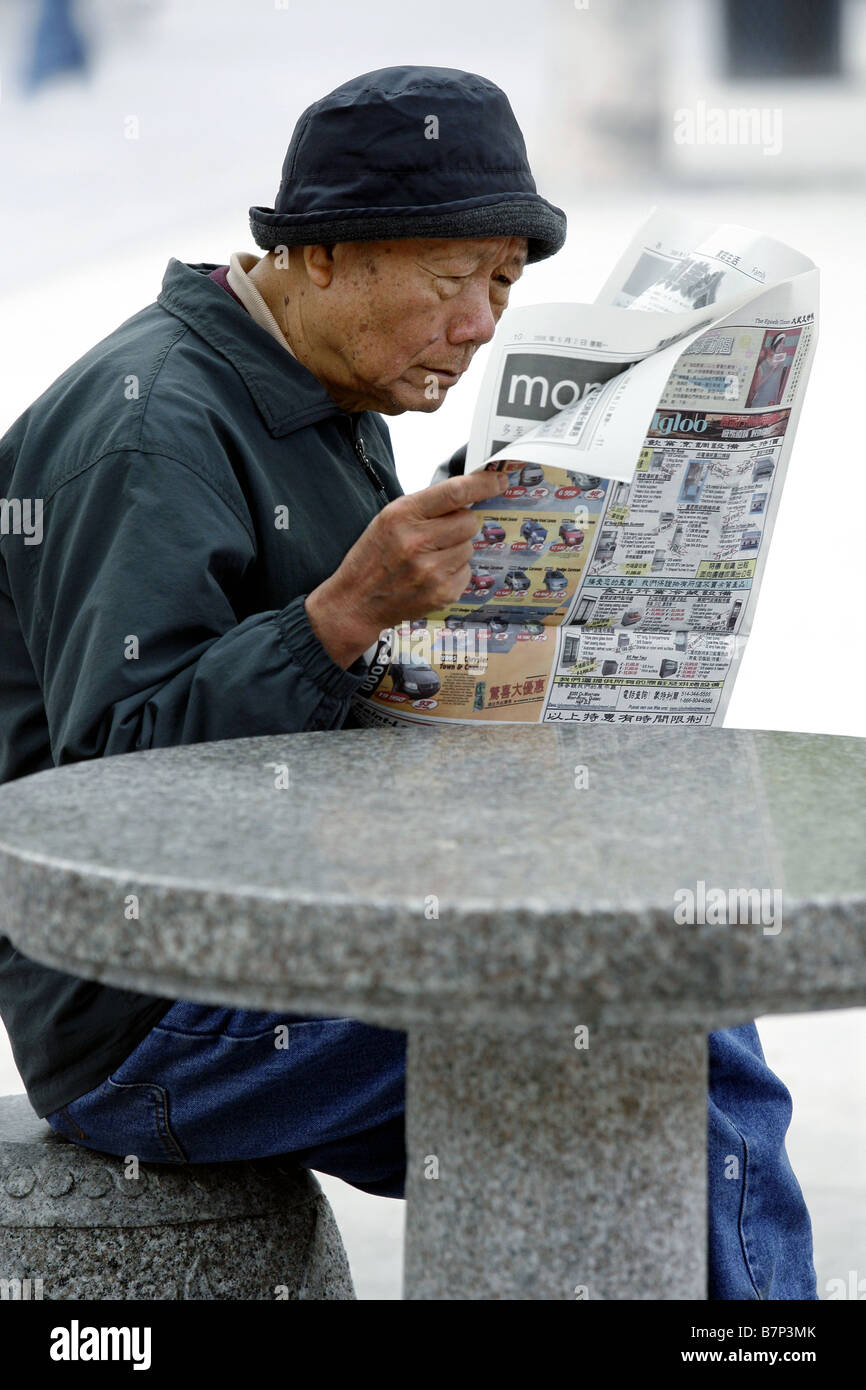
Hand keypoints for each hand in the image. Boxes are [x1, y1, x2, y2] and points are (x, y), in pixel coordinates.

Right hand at [305, 468, 509, 667]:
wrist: (356, 602)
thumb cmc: (373, 556)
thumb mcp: (388, 519)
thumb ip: (425, 507)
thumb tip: (468, 496)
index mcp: (402, 515)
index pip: (455, 493)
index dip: (483, 484)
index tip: (500, 479)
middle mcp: (417, 542)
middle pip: (469, 522)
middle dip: (460, 524)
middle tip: (438, 534)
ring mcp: (431, 571)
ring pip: (469, 547)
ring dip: (456, 549)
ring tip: (428, 558)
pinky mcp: (441, 593)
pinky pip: (467, 571)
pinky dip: (454, 571)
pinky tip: (431, 575)